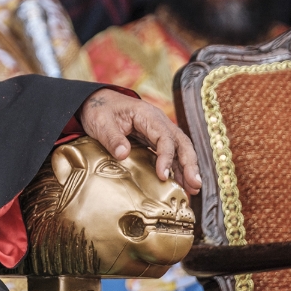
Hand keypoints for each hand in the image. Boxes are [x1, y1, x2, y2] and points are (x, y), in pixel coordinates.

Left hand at [77, 88, 201, 194]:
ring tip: (192, 189)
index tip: (163, 175)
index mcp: (147, 114)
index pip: (165, 136)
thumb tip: (123, 155)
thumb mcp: (101, 122)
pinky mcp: (155, 139)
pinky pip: (172, 153)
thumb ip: (112, 138)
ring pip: (180, 149)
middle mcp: (158, 122)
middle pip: (181, 142)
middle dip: (190, 164)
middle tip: (194, 185)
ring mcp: (159, 130)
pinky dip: (178, 167)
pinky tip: (181, 182)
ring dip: (188, 168)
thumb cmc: (100, 110)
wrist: (96, 102)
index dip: (166, 157)